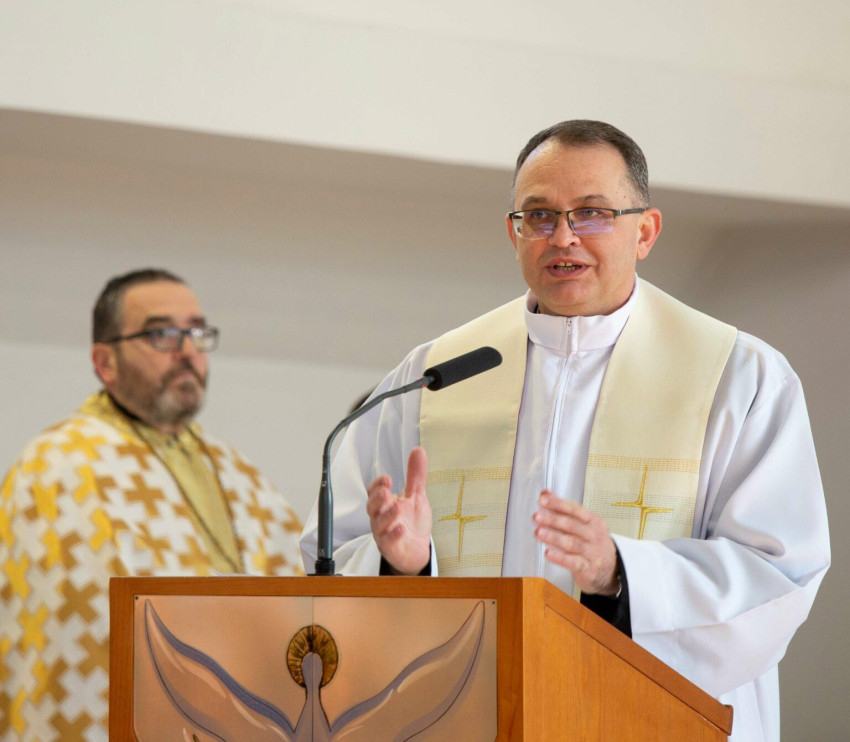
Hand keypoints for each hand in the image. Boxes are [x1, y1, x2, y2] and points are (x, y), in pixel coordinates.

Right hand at [366, 447, 431, 574]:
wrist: (418, 550)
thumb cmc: (412, 522)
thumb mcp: (416, 496)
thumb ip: (415, 475)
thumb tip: (418, 450)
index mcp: (384, 504)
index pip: (374, 491)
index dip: (378, 484)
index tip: (388, 478)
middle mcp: (380, 518)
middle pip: (371, 507)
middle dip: (377, 498)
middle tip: (386, 491)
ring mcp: (384, 534)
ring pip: (378, 524)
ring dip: (387, 515)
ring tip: (398, 507)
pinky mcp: (391, 548)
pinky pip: (387, 542)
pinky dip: (393, 535)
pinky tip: (401, 528)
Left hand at [533, 491, 619, 594]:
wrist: (610, 569)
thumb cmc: (592, 544)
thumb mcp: (583, 524)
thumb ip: (563, 509)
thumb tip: (545, 494)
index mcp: (593, 521)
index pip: (574, 510)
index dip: (558, 504)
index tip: (543, 500)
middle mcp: (594, 535)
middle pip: (572, 525)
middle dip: (553, 520)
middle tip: (537, 516)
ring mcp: (592, 553)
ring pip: (571, 543)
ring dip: (553, 537)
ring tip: (539, 532)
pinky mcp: (588, 569)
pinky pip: (573, 563)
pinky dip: (560, 558)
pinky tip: (548, 553)